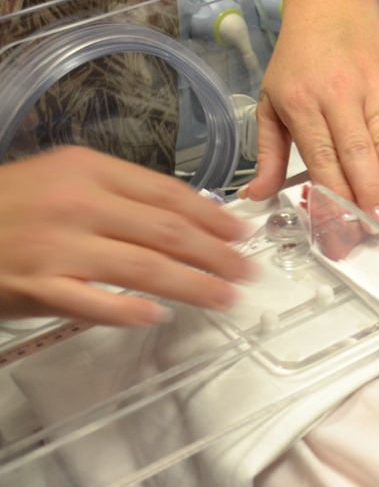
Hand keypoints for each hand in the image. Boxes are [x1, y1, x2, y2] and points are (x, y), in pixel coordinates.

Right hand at [0, 147, 253, 325]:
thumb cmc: (11, 204)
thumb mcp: (64, 179)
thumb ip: (121, 194)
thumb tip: (187, 216)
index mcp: (89, 170)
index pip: (168, 194)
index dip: (213, 217)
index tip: (242, 234)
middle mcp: (78, 204)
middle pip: (167, 231)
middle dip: (216, 255)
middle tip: (247, 272)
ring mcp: (57, 247)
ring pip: (144, 267)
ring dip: (193, 284)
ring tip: (224, 296)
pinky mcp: (37, 286)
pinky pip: (93, 302)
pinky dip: (128, 310)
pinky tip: (157, 316)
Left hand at [242, 0, 378, 228]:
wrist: (332, 5)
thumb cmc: (298, 59)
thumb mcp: (271, 102)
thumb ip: (267, 154)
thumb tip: (255, 196)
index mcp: (301, 104)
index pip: (322, 156)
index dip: (336, 192)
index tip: (344, 223)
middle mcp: (338, 95)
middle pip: (358, 151)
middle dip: (370, 192)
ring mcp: (371, 88)